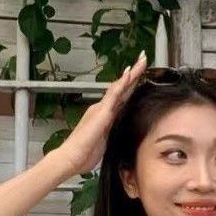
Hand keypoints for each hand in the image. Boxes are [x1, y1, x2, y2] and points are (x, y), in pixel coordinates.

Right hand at [59, 51, 147, 174]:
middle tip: (144, 57)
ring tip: (141, 60)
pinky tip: (129, 74)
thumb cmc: (84, 153)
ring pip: (120, 87)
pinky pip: (114, 95)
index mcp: (106, 115)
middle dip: (135, 73)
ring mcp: (102, 109)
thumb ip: (113, 133)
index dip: (132, 84)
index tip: (140, 72)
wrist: (70, 157)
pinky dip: (122, 84)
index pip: (122, 96)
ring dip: (132, 74)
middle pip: (123, 87)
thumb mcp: (105, 142)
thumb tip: (123, 133)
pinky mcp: (102, 113)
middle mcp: (103, 108)